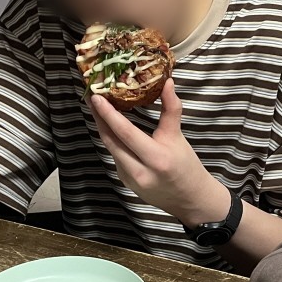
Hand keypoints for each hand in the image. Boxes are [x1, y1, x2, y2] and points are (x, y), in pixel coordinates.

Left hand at [89, 80, 229, 224]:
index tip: (96, 98)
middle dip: (99, 118)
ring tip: (98, 109)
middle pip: (111, 141)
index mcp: (156, 158)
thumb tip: (167, 82)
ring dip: (103, 129)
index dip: (108, 114)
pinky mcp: (125, 182)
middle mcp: (139, 171)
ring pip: (111, 149)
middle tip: (92, 98)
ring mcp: (129, 179)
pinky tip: (110, 128)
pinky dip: (112, 141)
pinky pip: (115, 157)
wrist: (189, 199)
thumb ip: (171, 109)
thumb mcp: (179, 136)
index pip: (126, 133)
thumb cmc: (186, 165)